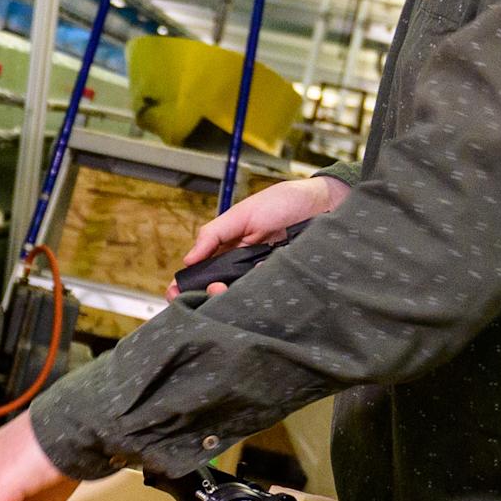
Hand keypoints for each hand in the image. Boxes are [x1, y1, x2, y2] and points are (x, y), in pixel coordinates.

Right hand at [171, 172, 349, 292]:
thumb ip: (214, 234)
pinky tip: (261, 282)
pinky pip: (266, 294)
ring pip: (239, 296)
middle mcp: (243, 267)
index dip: (187, 286)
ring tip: (229, 288)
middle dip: (209, 294)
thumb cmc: (284, 203)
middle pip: (217, 290)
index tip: (176, 296)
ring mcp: (262, 276)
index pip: (202, 273)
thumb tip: (188, 259)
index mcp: (228, 250)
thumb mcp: (242, 214)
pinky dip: (261, 291)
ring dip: (232, 296)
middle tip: (214, 289)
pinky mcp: (282, 282)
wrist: (325, 204)